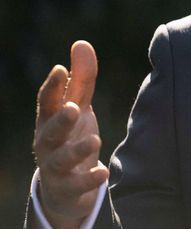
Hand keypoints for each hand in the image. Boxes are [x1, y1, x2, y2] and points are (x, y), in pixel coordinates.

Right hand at [33, 41, 108, 228]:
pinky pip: (76, 185)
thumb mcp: (77, 105)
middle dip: (60, 120)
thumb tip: (81, 43)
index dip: (52, 86)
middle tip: (73, 109)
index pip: (47, 101)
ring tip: (95, 140)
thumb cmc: (69, 135)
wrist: (64, 185)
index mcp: (49, 119)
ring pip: (61, 159)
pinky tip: (103, 172)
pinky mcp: (68, 187)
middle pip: (50, 131)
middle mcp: (48, 142)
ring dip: (77, 150)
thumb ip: (81, 78)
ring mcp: (56, 166)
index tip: (59, 68)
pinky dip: (89, 179)